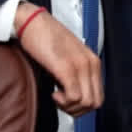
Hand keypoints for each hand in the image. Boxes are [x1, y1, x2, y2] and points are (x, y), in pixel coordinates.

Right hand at [13, 2, 103, 116]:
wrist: (32, 22)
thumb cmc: (46, 38)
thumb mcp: (69, 57)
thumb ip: (77, 73)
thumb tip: (75, 95)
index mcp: (93, 62)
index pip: (99, 96)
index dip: (83, 106)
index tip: (68, 102)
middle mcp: (90, 64)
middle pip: (95, 103)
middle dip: (77, 109)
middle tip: (62, 103)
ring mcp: (80, 65)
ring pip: (86, 103)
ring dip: (69, 106)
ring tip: (57, 96)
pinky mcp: (66, 67)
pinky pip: (74, 96)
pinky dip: (63, 102)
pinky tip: (53, 93)